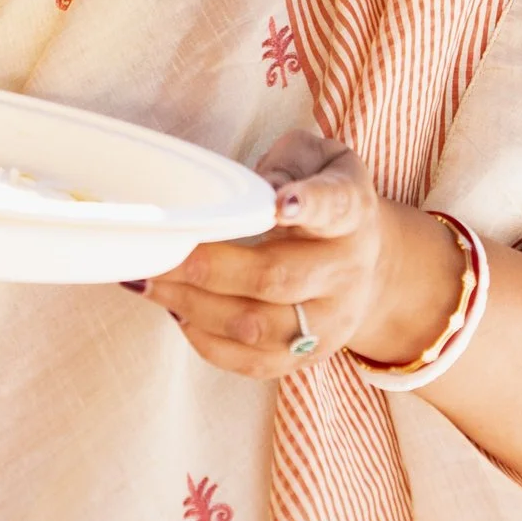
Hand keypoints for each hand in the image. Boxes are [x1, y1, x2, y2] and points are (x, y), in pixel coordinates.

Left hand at [132, 131, 460, 380]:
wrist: (371, 260)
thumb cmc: (324, 194)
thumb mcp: (318, 158)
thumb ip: (288, 162)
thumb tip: (253, 190)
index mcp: (352, 212)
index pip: (335, 207)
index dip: (309, 205)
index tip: (280, 204)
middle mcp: (347, 271)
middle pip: (277, 278)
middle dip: (210, 267)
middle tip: (160, 252)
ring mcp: (329, 321)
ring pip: (257, 326)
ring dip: (193, 306)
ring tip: (149, 281)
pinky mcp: (308, 356)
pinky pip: (253, 362)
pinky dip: (206, 340)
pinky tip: (176, 310)